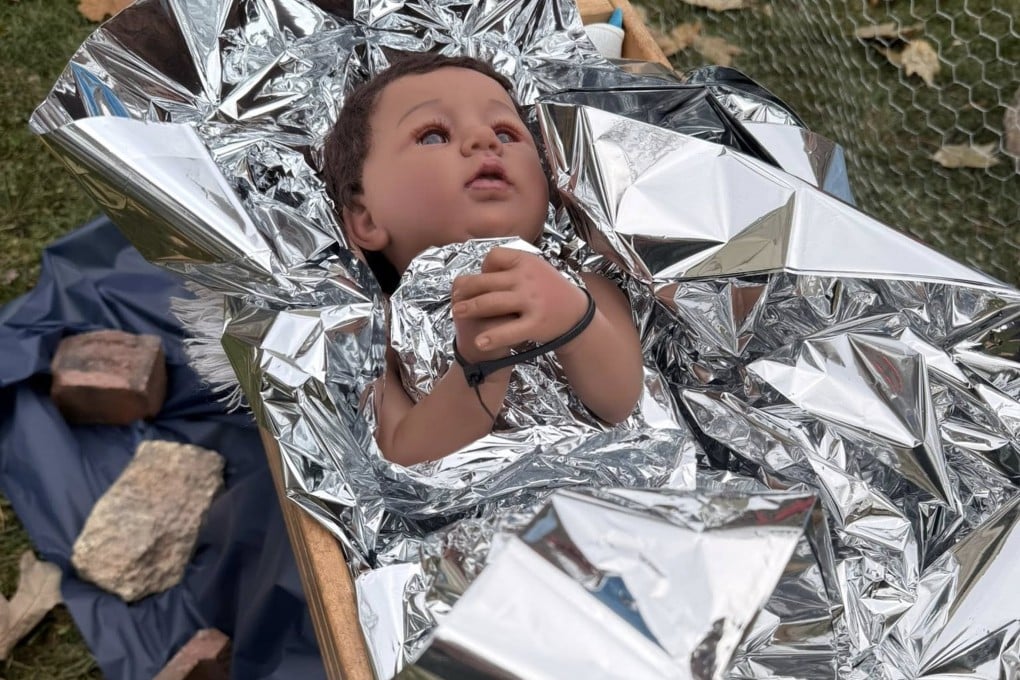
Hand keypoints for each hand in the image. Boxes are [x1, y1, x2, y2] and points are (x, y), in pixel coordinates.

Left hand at [451, 247, 588, 354]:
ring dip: (470, 308)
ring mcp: (531, 301)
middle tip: (455, 297)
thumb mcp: (536, 268)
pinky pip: (509, 330)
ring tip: (457, 313)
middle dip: (467, 290)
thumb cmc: (551, 290)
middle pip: (486, 281)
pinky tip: (479, 342)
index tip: (482, 279)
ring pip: (491, 303)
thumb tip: (482, 268)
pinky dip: (492, 337)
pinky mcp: (535, 323)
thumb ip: (512, 266)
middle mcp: (527, 279)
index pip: (493, 257)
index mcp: (526, 261)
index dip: (483, 268)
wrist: (577, 314)